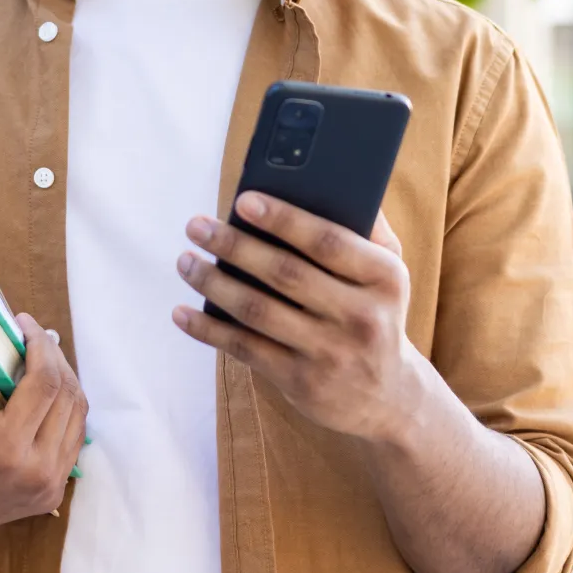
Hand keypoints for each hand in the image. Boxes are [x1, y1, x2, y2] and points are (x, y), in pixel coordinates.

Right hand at [0, 312, 86, 551]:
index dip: (41, 347)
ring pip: (77, 416)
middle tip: (32, 335)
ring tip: (41, 356)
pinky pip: (73, 438)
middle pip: (67, 396)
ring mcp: (49, 486)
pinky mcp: (52, 493)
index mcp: (4, 454)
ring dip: (65, 380)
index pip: (44, 386)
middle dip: (55, 357)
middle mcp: (36, 472)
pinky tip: (46, 390)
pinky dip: (66, 408)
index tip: (23, 323)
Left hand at [172, 192, 425, 444]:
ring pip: (259, 311)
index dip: (283, 220)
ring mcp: (330, 352)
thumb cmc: (378, 315)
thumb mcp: (390, 272)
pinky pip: (246, 349)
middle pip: (285, 274)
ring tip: (186, 261)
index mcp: (384, 277)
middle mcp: (361, 316)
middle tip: (197, 226)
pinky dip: (209, 330)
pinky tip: (182, 312)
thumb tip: (334, 176)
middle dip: (234, 246)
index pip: (328, 241)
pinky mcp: (302, 381)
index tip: (242, 201)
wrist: (389, 397)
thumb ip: (368, 226)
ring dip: (214, 284)